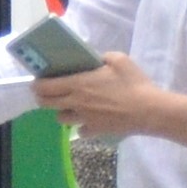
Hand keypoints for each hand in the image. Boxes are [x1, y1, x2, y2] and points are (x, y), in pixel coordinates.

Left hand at [35, 51, 168, 140]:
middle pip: (47, 104)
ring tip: (71, 106)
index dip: (38, 84)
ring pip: (61, 119)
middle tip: (47, 93)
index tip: (37, 82)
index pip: (47, 86)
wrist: (148, 111)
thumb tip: (95, 59)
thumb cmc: (133, 83)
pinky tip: (90, 120)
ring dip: (62, 111)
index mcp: (79, 84)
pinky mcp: (95, 131)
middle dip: (43, 98)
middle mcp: (76, 102)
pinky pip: (81, 131)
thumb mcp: (119, 59)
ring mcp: (84, 119)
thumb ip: (103, 57)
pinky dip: (82, 126)